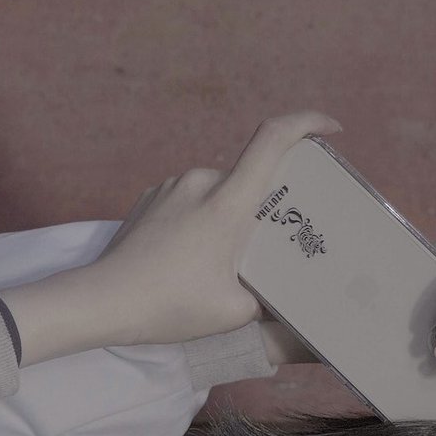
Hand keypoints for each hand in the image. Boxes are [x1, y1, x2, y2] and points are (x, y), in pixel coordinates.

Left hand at [93, 109, 342, 346]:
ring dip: (227, 220)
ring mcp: (172, 186)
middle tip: (264, 249)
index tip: (331, 130)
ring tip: (218, 266)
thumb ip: (265, 298)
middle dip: (263, 209)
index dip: (308, 123)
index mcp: (227, 202)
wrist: (104, 301)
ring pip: (218, 194)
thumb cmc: (169, 307)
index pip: (274, 138)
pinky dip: (200, 224)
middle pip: (248, 180)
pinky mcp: (151, 198)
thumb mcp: (233, 312)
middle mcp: (201, 181)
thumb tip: (281, 298)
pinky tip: (189, 261)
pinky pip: (189, 203)